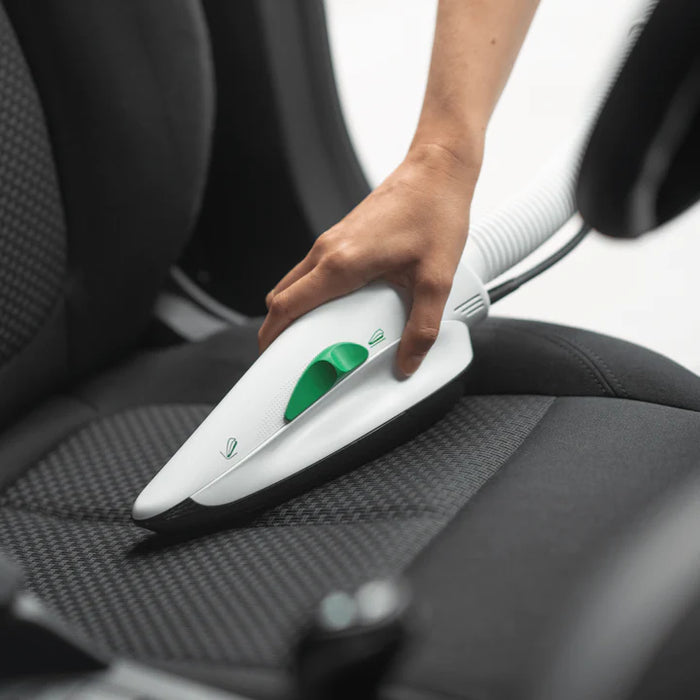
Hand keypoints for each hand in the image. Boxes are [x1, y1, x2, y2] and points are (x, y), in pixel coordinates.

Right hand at [259, 142, 480, 375]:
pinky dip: (312, 295)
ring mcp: (332, 241)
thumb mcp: (437, 279)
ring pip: (296, 283)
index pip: (286, 306)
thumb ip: (422, 327)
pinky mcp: (342, 237)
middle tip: (292, 358)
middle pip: (282, 296)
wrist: (437, 169)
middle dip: (279, 329)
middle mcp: (328, 250)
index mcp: (341, 262)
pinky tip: (340, 309)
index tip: (270, 359)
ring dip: (296, 311)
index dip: (271, 337)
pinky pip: (312, 271)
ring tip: (317, 339)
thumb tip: (409, 361)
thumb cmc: (435, 212)